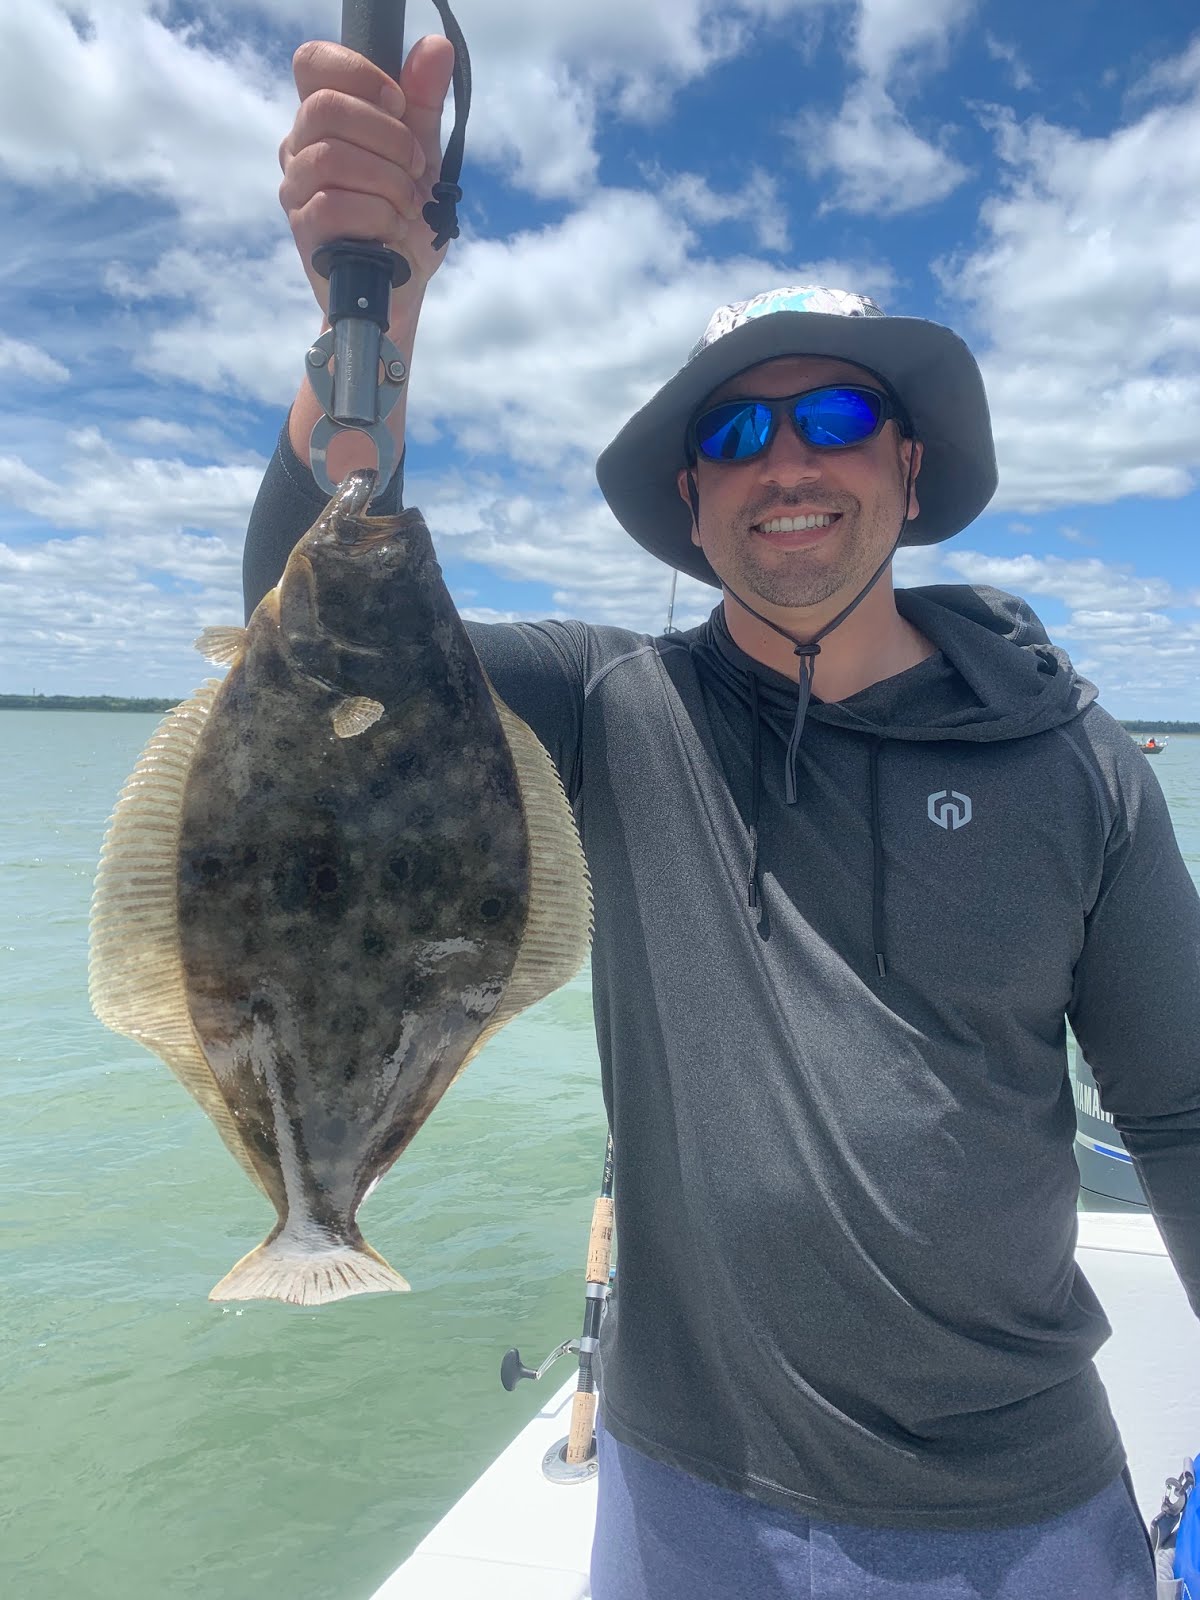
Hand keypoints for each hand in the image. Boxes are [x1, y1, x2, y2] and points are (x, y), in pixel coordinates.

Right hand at [279, 35, 456, 323]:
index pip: (313, 63)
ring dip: (388, 181)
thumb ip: (424, 102)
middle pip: (326, 107)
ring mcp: (297, 189)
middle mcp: (301, 147)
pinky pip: (332, 206)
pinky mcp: (303, 230)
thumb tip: (435, 46)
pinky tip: (392, 229)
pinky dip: (377, 216)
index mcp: (325, 120)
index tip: (399, 104)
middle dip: (388, 137)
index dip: (358, 74)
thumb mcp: (423, 155)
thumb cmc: (405, 218)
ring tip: (407, 206)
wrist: (401, 286)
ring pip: (332, 157)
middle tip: (416, 168)